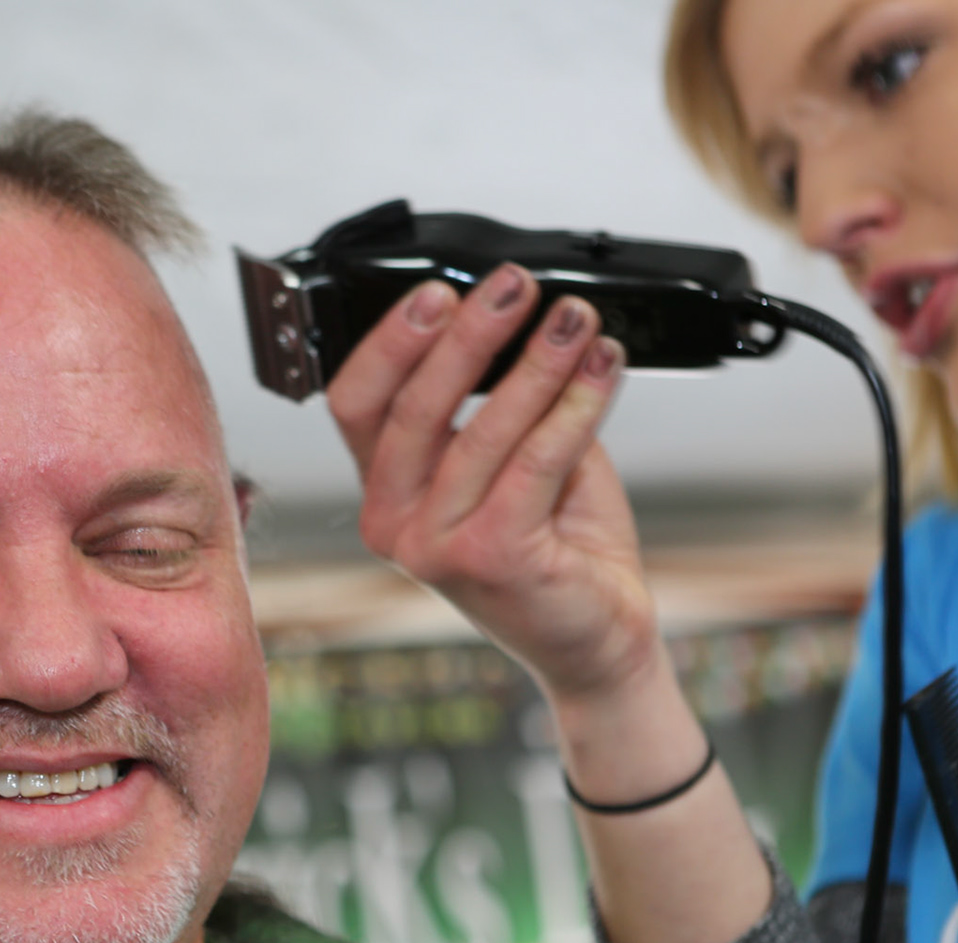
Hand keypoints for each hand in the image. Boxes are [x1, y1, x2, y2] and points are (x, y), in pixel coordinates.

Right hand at [325, 267, 647, 706]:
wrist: (596, 640)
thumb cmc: (558, 550)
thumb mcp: (516, 460)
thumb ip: (500, 403)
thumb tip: (515, 320)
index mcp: (386, 496)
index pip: (357, 404)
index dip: (391, 341)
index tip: (441, 291)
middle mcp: (394, 525)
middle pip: (410, 407)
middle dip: (467, 335)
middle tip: (514, 288)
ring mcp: (432, 548)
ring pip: (479, 428)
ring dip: (535, 361)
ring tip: (575, 319)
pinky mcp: (487, 558)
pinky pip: (533, 460)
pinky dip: (572, 405)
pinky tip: (600, 369)